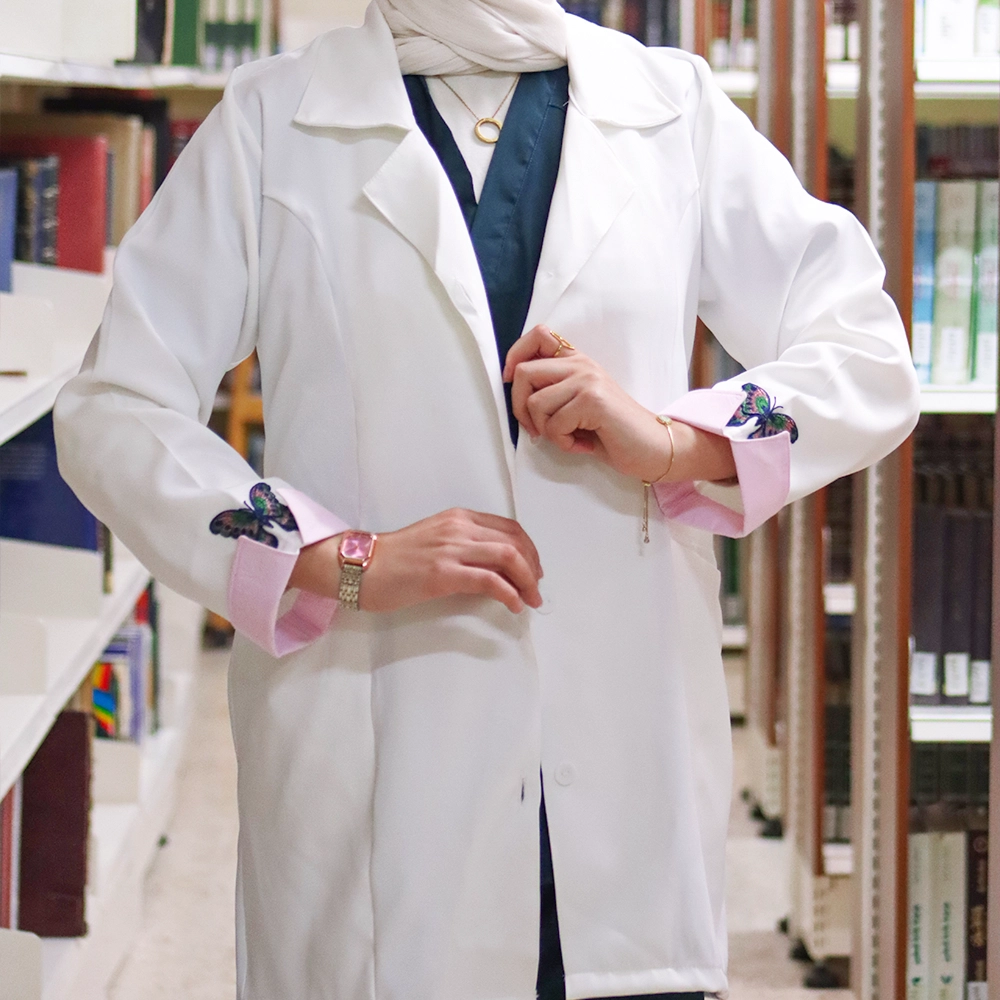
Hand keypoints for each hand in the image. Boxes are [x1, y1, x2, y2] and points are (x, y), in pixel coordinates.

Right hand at [288, 509, 542, 613]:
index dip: (529, 549)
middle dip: (533, 567)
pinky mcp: (443, 573)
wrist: (362, 567)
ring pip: (507, 557)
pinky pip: (489, 581)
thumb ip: (465, 545)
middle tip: (537, 589)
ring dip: (527, 581)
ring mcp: (450, 549)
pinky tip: (514, 605)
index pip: (509, 528)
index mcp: (459, 518)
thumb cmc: (395, 559)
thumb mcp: (436, 540)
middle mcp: (459, 528)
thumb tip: (496, 567)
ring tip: (532, 600)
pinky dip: (509, 594)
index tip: (535, 570)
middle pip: (514, 542)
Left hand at [503, 325, 735, 483]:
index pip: (538, 335)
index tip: (511, 381)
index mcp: (577, 361)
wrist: (652, 447)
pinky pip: (553, 424)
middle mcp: (582, 364)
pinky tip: (583, 444)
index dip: (515, 355)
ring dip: (546, 431)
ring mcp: (588, 380)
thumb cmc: (611, 432)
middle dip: (520, 408)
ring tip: (570, 437)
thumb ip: (552, 392)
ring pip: (535, 403)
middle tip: (537, 430)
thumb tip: (515, 392)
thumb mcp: (578, 405)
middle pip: (524, 372)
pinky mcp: (593, 400)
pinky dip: (563, 442)